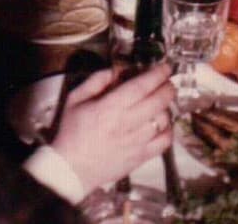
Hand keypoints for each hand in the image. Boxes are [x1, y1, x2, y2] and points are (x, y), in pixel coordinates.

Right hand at [49, 63, 175, 193]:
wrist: (70, 170)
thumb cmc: (72, 133)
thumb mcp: (75, 100)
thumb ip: (96, 81)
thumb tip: (117, 70)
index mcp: (110, 108)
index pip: (141, 86)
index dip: (158, 74)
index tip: (165, 68)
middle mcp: (126, 123)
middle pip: (159, 100)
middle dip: (168, 87)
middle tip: (166, 82)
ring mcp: (136, 142)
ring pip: (163, 119)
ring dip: (166, 108)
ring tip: (160, 104)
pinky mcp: (140, 157)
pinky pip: (164, 141)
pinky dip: (167, 130)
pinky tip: (160, 125)